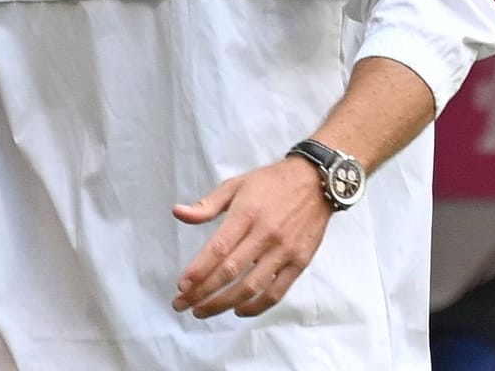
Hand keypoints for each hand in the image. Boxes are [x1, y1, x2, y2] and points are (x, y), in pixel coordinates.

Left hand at [172, 157, 332, 317]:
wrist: (315, 182)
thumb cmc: (271, 183)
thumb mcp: (235, 185)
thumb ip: (207, 205)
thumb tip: (178, 213)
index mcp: (246, 214)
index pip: (218, 248)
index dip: (199, 270)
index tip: (181, 286)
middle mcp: (265, 235)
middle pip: (230, 272)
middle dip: (202, 292)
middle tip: (181, 304)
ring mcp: (284, 251)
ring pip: (252, 287)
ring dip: (224, 303)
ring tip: (202, 311)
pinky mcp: (300, 263)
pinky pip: (277, 292)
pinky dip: (257, 306)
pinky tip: (238, 310)